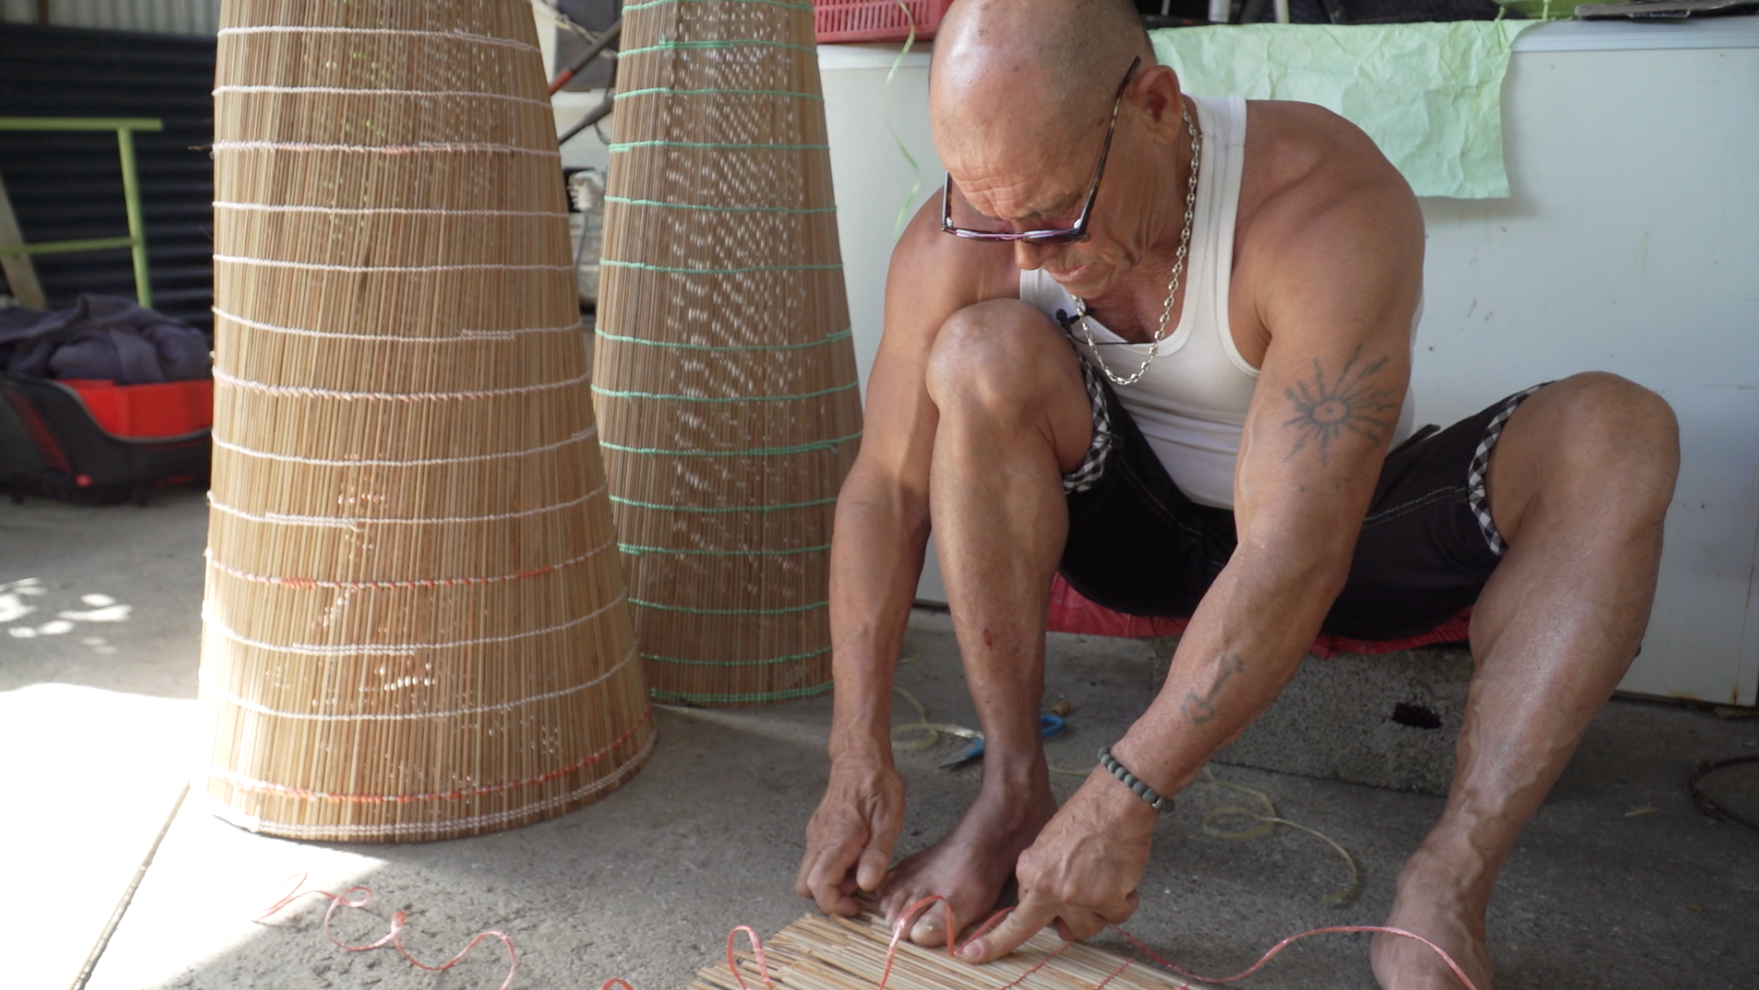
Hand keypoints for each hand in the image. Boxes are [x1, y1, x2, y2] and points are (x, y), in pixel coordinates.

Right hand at [795, 755, 906, 915]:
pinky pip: (817, 859)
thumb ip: (876, 856)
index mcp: (836, 840)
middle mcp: (819, 840)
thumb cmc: (877, 786)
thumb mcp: (888, 821)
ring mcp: (815, 835)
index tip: (857, 905)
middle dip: (830, 896)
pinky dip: (834, 867)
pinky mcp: (818, 831)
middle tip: (859, 888)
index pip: (818, 887)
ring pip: (810, 874)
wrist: (860, 758)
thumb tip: (866, 885)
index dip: (835, 904)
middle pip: (806, 886)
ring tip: (862, 868)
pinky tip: (857, 855)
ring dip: (833, 882)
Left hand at [955, 769, 1156, 961]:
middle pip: (1058, 929)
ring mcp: (1076, 897)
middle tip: (1082, 905)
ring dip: (1099, 910)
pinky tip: (1122, 878)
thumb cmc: (1086, 816)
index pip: (1013, 917)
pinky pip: (1116, 915)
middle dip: (1069, 922)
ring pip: (1088, 927)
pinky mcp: (1106, 900)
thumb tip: (1057, 921)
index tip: (973, 954)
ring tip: (1106, 880)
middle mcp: (1048, 889)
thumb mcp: (1047, 845)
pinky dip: (1124, 900)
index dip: (995, 942)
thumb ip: (1043, 881)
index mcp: (1029, 872)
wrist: (1114, 803)